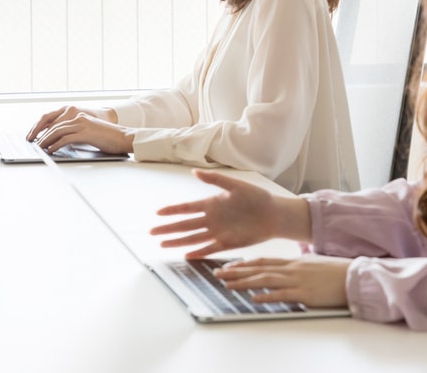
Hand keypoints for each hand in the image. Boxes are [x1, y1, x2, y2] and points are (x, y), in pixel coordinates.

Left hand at [26, 105, 128, 153]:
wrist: (124, 137)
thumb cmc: (110, 138)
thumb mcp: (91, 133)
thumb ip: (78, 134)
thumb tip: (64, 142)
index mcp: (80, 116)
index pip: (58, 121)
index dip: (45, 128)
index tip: (37, 135)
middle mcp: (79, 118)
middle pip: (54, 125)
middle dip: (41, 134)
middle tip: (33, 142)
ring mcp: (82, 125)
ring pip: (57, 131)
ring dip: (45, 140)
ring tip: (39, 147)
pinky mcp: (85, 133)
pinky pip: (65, 139)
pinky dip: (55, 145)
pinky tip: (50, 150)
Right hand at [150, 170, 285, 258]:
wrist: (274, 214)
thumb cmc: (256, 197)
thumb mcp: (234, 185)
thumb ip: (214, 179)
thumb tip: (194, 172)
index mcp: (211, 204)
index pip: (186, 208)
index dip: (172, 211)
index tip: (158, 213)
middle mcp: (212, 219)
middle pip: (185, 225)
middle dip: (168, 229)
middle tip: (152, 232)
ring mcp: (218, 232)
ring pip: (193, 238)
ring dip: (178, 241)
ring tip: (162, 244)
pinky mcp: (228, 243)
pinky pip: (209, 249)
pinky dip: (198, 252)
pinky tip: (186, 255)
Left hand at [213, 255, 349, 308]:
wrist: (353, 276)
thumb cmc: (335, 271)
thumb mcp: (312, 263)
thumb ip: (297, 266)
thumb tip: (286, 268)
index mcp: (293, 261)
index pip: (263, 260)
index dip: (244, 263)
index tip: (229, 266)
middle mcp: (292, 268)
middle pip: (258, 269)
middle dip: (237, 272)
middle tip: (218, 274)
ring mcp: (297, 280)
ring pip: (265, 280)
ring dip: (245, 283)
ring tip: (228, 285)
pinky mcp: (305, 294)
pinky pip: (282, 295)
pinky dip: (267, 296)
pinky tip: (255, 298)